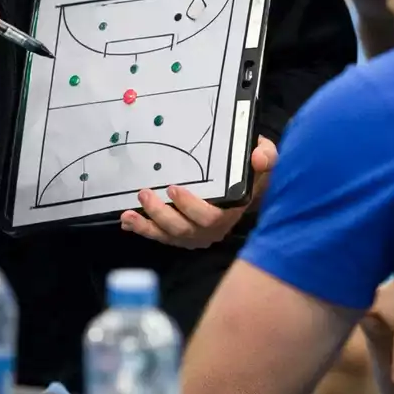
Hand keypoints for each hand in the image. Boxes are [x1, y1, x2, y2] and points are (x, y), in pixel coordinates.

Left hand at [120, 136, 276, 247]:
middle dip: (162, 214)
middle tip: (144, 193)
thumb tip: (258, 157)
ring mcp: (196, 234)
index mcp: (231, 211)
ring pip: (170, 236)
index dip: (190, 207)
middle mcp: (213, 228)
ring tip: (129, 213)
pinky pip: (161, 236)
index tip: (173, 188)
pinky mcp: (181, 234)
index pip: (210, 217)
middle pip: (184, 230)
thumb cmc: (251, 171)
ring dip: (148, 225)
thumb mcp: (265, 158)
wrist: (248, 186)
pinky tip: (128, 221)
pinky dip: (144, 230)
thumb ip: (265, 157)